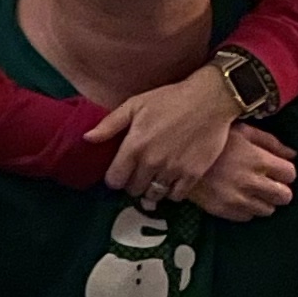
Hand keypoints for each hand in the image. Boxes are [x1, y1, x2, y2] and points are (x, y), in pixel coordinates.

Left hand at [87, 67, 238, 204]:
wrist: (210, 100)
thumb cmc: (170, 99)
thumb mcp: (135, 104)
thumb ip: (110, 125)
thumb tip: (87, 139)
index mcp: (134, 146)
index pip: (114, 180)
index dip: (115, 179)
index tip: (120, 173)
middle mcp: (151, 162)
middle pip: (133, 190)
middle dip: (133, 184)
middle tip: (139, 173)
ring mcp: (173, 170)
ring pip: (154, 196)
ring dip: (151, 190)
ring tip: (155, 178)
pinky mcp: (193, 174)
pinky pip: (176, 196)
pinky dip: (172, 192)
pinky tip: (172, 180)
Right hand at [183, 130, 297, 221]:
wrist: (176, 154)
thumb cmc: (212, 138)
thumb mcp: (242, 130)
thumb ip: (270, 142)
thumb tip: (292, 154)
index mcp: (257, 159)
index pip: (290, 174)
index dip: (285, 171)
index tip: (277, 168)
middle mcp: (251, 182)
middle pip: (284, 196)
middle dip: (280, 189)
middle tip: (269, 182)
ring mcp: (237, 199)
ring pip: (268, 210)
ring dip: (263, 200)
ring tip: (252, 189)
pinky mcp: (223, 210)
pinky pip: (247, 217)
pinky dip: (246, 208)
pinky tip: (238, 195)